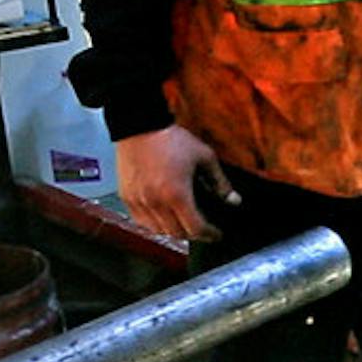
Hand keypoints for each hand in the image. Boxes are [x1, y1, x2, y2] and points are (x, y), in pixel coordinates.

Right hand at [115, 125, 238, 240]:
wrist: (140, 126)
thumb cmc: (171, 139)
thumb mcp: (204, 157)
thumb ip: (220, 182)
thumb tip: (234, 201)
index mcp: (177, 194)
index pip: (195, 228)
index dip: (209, 235)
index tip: (216, 234)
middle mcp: (156, 202)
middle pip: (177, 234)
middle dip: (194, 234)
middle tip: (203, 229)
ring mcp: (139, 201)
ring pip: (158, 231)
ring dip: (174, 231)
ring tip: (184, 223)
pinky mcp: (127, 197)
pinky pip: (141, 222)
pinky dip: (154, 224)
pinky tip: (164, 216)